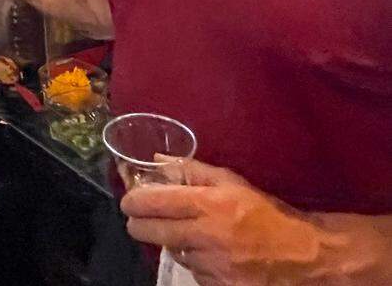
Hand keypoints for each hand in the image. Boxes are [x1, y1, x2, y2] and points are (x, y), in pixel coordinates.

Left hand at [122, 158, 323, 284]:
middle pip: (150, 231)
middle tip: (139, 220)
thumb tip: (158, 160)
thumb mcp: (232, 183)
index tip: (129, 201)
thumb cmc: (266, 213)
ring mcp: (212, 265)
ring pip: (172, 251)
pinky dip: (195, 262)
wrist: (304, 256)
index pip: (152, 202)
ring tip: (190, 235)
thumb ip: (192, 171)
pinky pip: (193, 271)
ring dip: (174, 243)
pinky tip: (209, 255)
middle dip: (139, 224)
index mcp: (209, 205)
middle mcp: (206, 235)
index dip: (133, 201)